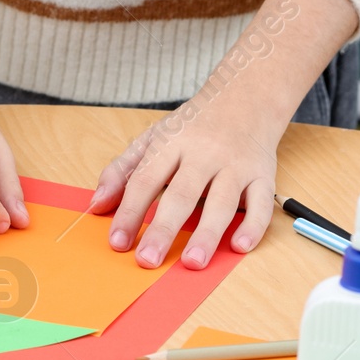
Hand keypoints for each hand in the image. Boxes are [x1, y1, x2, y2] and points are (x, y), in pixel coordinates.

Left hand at [90, 0, 359, 268]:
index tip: (117, 242)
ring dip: (207, 233)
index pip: (146, 180)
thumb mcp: (153, 138)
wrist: (246, 97)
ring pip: (222, 202)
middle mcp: (204, 154)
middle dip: (164, 229)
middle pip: (182, 194)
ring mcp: (236, 165)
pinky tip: (239, 246)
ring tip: (192, 262)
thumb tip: (96, 206)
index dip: (129, 212)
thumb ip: (123, 170)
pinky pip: (261, 203)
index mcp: (172, 143)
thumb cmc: (194, 125)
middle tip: (147, 260)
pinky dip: (253, 225)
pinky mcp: (263, 175)